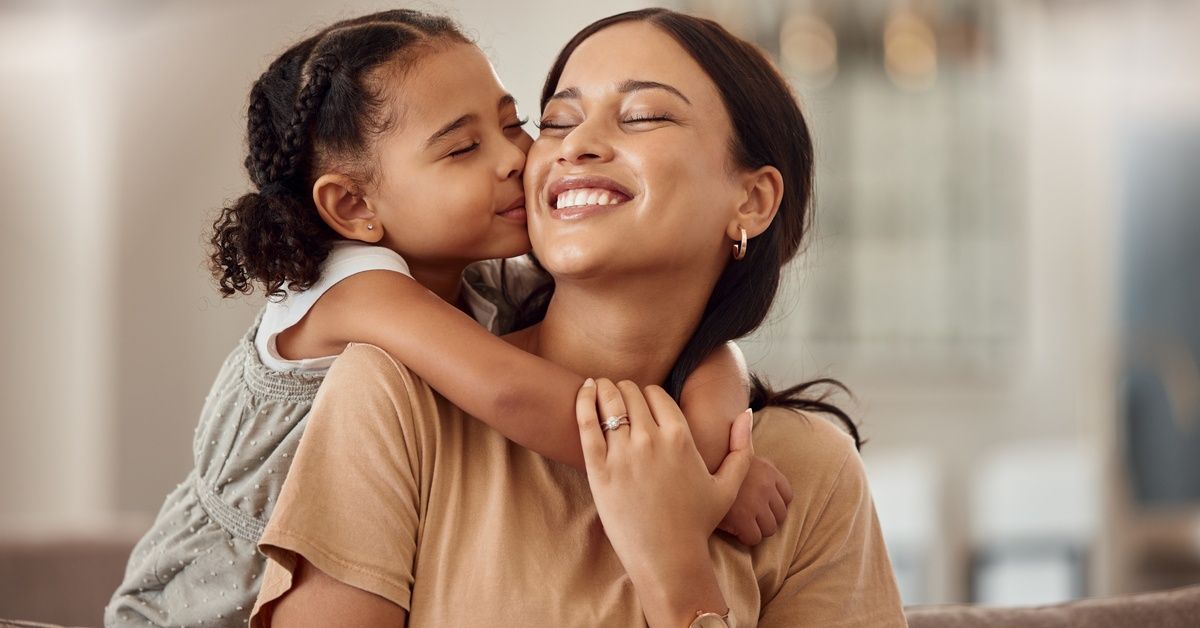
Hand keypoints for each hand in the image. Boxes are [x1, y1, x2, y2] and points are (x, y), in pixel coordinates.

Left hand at [575, 378, 752, 626]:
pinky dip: (583, 401)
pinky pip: (586, 423)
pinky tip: (584, 392)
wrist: (667, 558)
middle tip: (617, 393)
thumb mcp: (727, 486)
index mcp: (681, 438)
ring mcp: (623, 454)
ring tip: (599, 388)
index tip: (642, 401)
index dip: (648, 394)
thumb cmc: (696, 524)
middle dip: (624, 389)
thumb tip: (747, 414)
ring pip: (609, 402)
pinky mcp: (599, 470)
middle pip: (631, 393)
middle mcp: (652, 440)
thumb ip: (741, 448)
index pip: (656, 394)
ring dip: (603, 389)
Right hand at [718, 455, 793, 544]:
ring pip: (770, 529)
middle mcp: (766, 487)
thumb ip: (753, 460)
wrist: (695, 464)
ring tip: (740, 526)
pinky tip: (732, 531)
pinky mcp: (742, 518)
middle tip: (748, 520)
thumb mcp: (738, 453)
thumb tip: (759, 453)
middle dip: (766, 520)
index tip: (760, 508)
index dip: (773, 505)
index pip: (787, 496)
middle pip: (780, 515)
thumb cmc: (712, 460)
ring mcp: (756, 503)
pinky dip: (746, 537)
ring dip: (757, 530)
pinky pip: (754, 537)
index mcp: (769, 471)